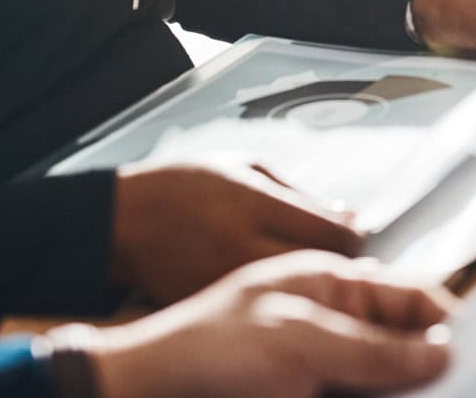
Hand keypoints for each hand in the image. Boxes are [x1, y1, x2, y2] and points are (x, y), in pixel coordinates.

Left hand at [65, 251, 454, 397]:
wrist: (151, 395)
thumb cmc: (208, 347)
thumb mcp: (299, 341)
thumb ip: (372, 349)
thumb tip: (441, 352)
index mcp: (331, 285)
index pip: (410, 295)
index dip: (446, 320)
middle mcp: (333, 325)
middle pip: (405, 346)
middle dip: (434, 368)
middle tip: (468, 387)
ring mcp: (322, 370)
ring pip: (387, 385)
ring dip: (409, 393)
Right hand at [112, 159, 362, 304]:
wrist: (123, 224)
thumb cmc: (180, 186)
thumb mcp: (242, 166)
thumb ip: (295, 191)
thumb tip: (343, 213)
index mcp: (253, 204)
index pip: (332, 231)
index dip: (352, 230)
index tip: (349, 225)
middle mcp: (244, 247)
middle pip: (324, 267)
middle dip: (339, 259)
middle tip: (333, 248)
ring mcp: (231, 282)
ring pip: (300, 293)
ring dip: (312, 281)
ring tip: (303, 264)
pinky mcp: (218, 305)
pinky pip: (268, 308)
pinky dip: (280, 298)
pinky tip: (274, 285)